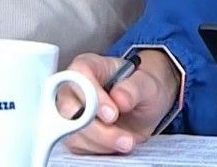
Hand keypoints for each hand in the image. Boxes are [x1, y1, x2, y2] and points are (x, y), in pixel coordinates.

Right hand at [56, 50, 179, 154]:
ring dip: (102, 142)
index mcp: (89, 66)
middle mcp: (74, 88)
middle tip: (123, 136)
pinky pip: (79, 146)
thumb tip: (119, 97)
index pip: (78, 76)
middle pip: (69, 109)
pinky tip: (117, 144)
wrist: (144, 107)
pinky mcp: (75, 134)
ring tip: (127, 141)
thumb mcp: (147, 83)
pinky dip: (100, 149)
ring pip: (73, 132)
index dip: (92, 96)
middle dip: (96, 128)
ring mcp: (72, 113)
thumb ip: (134, 88)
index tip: (112, 114)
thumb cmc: (141, 87)